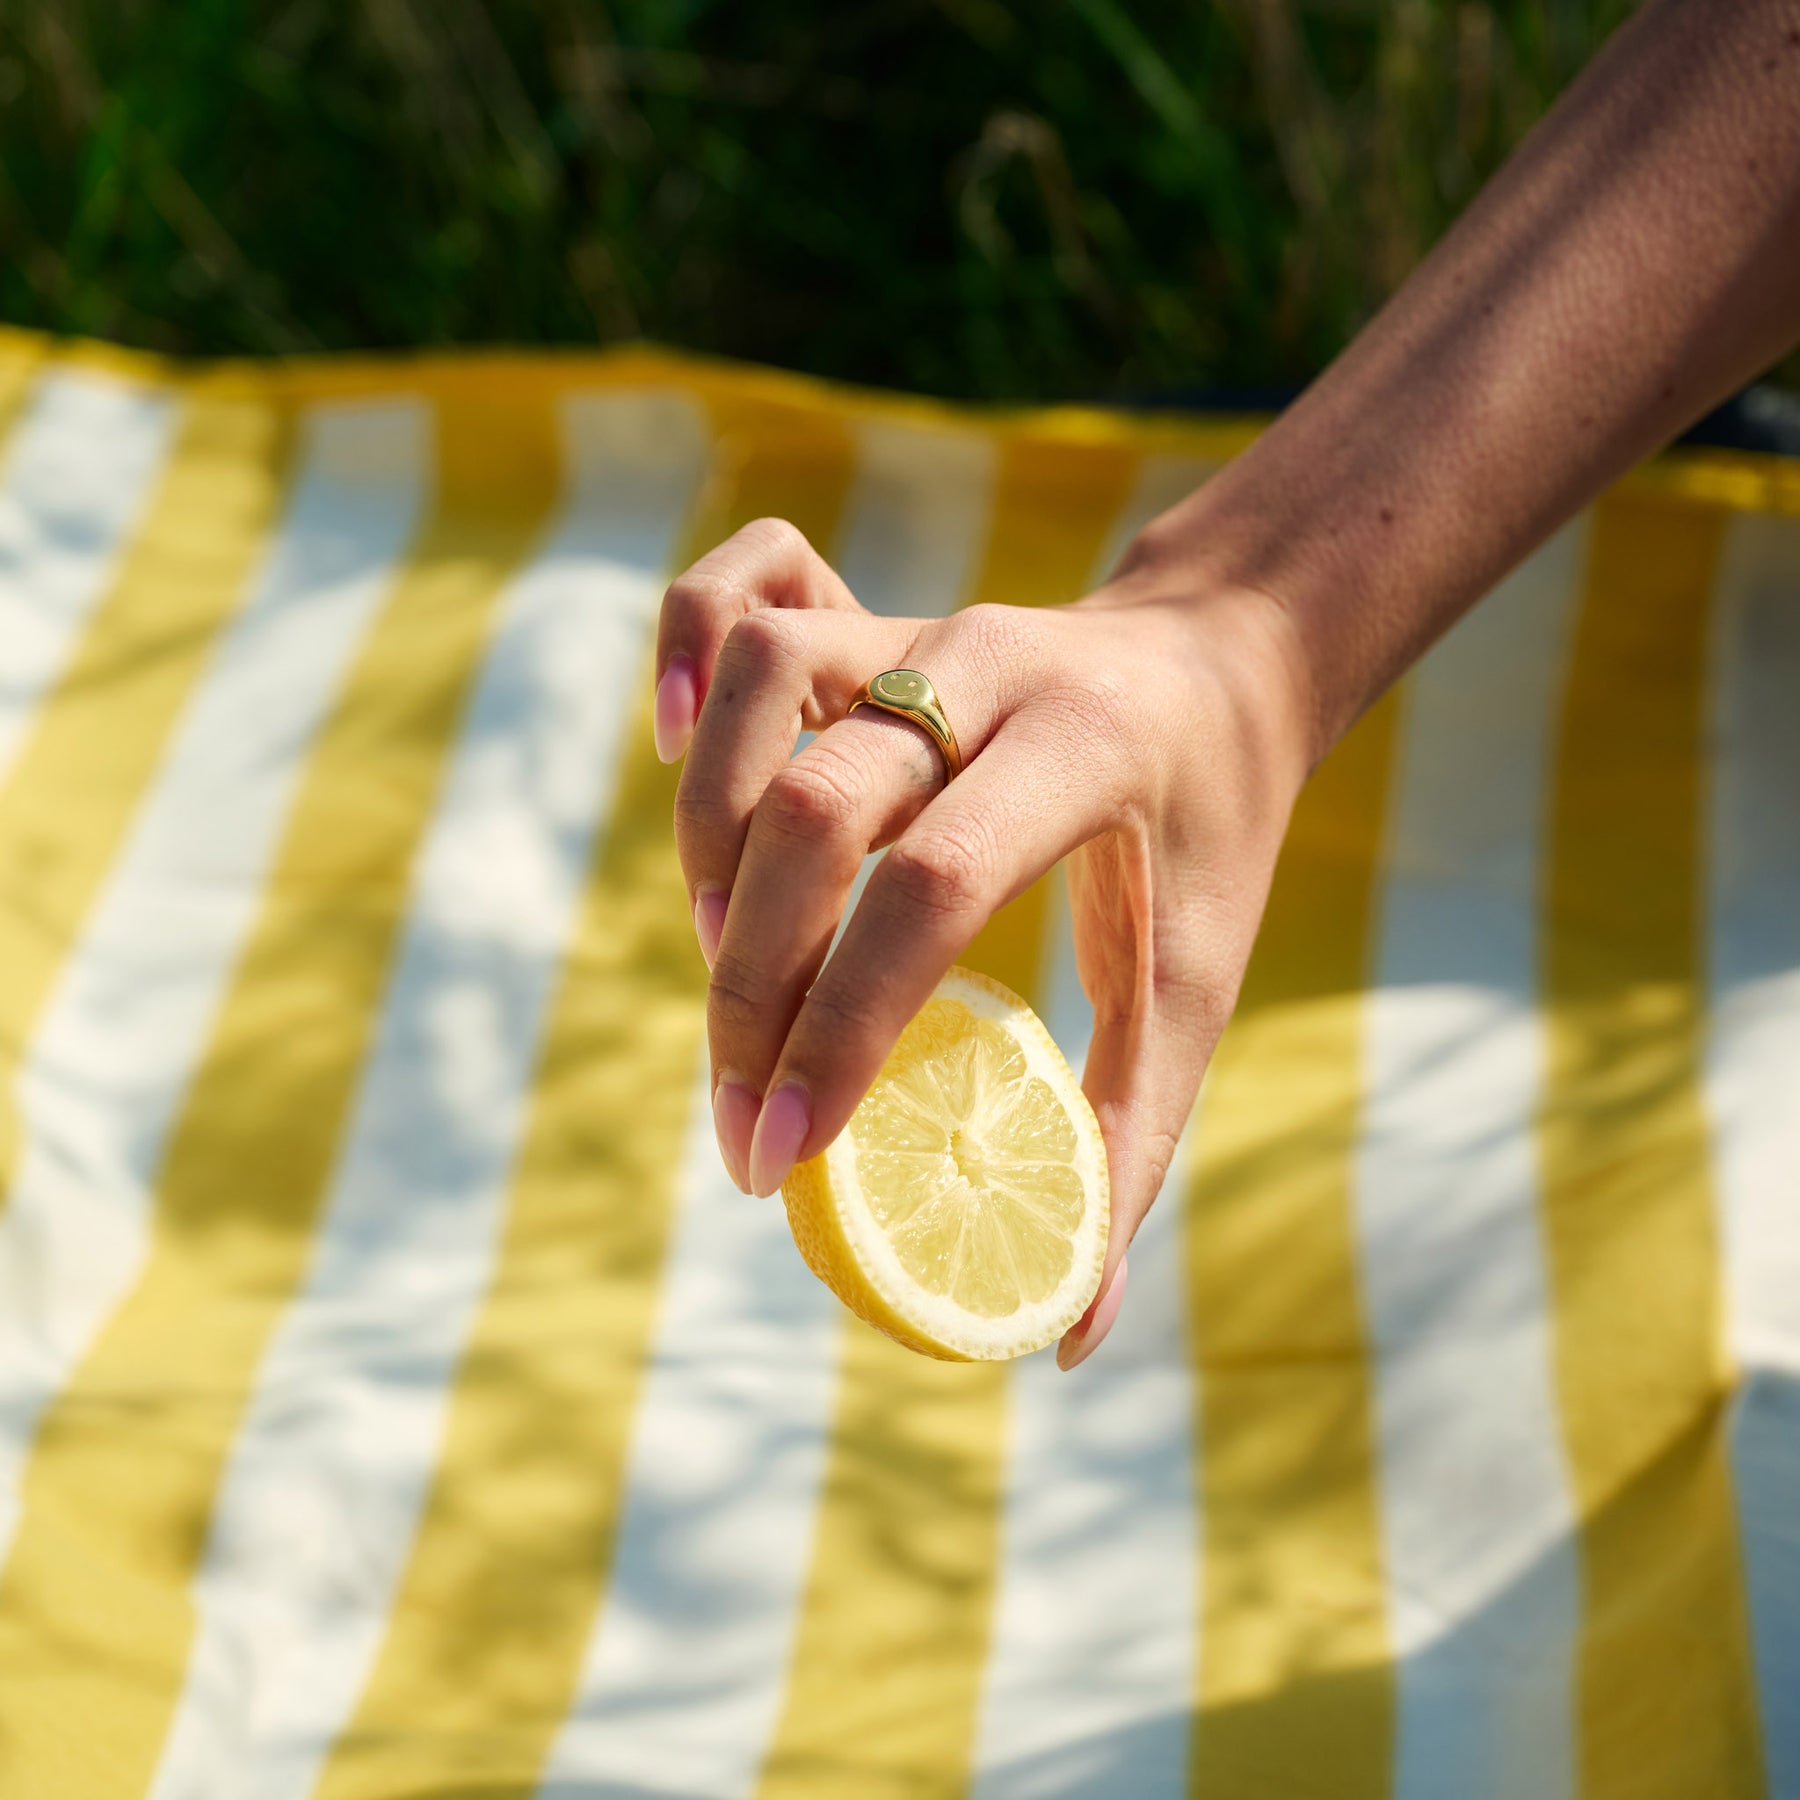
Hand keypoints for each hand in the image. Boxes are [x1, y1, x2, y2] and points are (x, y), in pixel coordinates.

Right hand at [653, 515, 1310, 1365]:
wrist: (1218, 660)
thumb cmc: (1209, 837)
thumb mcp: (1195, 981)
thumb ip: (1131, 1145)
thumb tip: (1070, 1338)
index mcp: (1092, 751)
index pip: (936, 889)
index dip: (843, 1029)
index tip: (784, 1158)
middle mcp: (994, 662)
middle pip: (821, 805)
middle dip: (753, 981)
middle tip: (741, 1115)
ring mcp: (922, 621)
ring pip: (767, 683)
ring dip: (710, 834)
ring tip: (726, 961)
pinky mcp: (869, 612)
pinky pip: (741, 587)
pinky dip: (685, 650)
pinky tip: (675, 746)